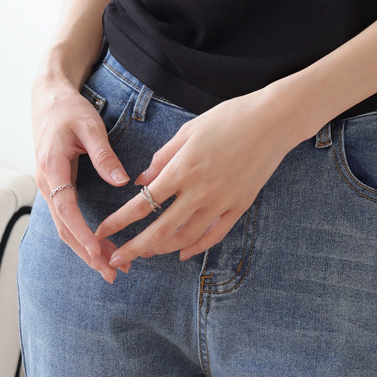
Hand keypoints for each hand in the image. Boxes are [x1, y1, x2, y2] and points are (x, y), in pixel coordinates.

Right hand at [31, 70, 132, 282]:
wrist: (48, 98)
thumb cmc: (69, 109)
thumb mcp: (89, 126)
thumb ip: (103, 154)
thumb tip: (121, 180)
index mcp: (51, 168)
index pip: (65, 209)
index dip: (81, 232)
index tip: (98, 251)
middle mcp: (46, 183)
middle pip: (64, 227)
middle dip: (88, 253)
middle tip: (113, 272)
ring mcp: (49, 187)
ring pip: (65, 227)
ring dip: (86, 249)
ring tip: (112, 268)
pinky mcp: (56, 187)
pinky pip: (67, 218)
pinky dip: (82, 236)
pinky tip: (100, 247)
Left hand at [96, 91, 297, 266]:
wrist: (273, 122)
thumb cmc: (230, 118)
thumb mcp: (189, 130)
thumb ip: (162, 157)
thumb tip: (141, 181)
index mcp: (183, 169)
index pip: (143, 203)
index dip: (119, 220)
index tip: (103, 230)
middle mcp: (200, 191)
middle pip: (161, 230)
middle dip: (135, 247)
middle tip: (116, 258)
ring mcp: (222, 202)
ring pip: (186, 238)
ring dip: (161, 250)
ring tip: (145, 254)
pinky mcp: (239, 207)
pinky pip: (214, 236)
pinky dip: (195, 248)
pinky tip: (181, 252)